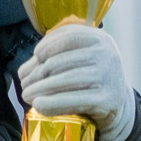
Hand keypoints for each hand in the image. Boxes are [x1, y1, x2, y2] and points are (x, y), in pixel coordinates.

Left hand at [17, 21, 135, 140]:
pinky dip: (52, 103)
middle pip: (58, 62)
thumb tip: (23, 72)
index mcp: (99, 39)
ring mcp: (108, 76)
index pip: (68, 36)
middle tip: (24, 84)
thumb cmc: (89, 77)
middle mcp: (106, 54)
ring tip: (26, 95)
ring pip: (64, 80)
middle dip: (36, 74)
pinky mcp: (107, 99)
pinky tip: (38, 105)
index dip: (47, 45)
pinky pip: (73, 100)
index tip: (37, 56)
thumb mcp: (79, 58)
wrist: (117, 102)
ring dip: (39, 89)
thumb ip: (52, 57)